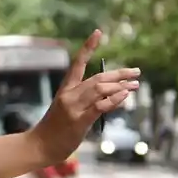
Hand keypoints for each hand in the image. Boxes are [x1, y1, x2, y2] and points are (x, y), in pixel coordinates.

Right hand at [30, 30, 140, 163]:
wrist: (40, 145)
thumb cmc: (56, 129)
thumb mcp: (69, 109)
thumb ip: (87, 100)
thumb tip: (114, 94)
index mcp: (65, 89)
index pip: (77, 63)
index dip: (88, 47)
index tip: (98, 32)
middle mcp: (69, 95)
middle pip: (98, 78)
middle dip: (119, 73)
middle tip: (136, 72)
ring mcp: (73, 108)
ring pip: (100, 89)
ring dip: (121, 86)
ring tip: (134, 85)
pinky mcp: (79, 121)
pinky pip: (100, 106)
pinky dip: (114, 99)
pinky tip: (125, 95)